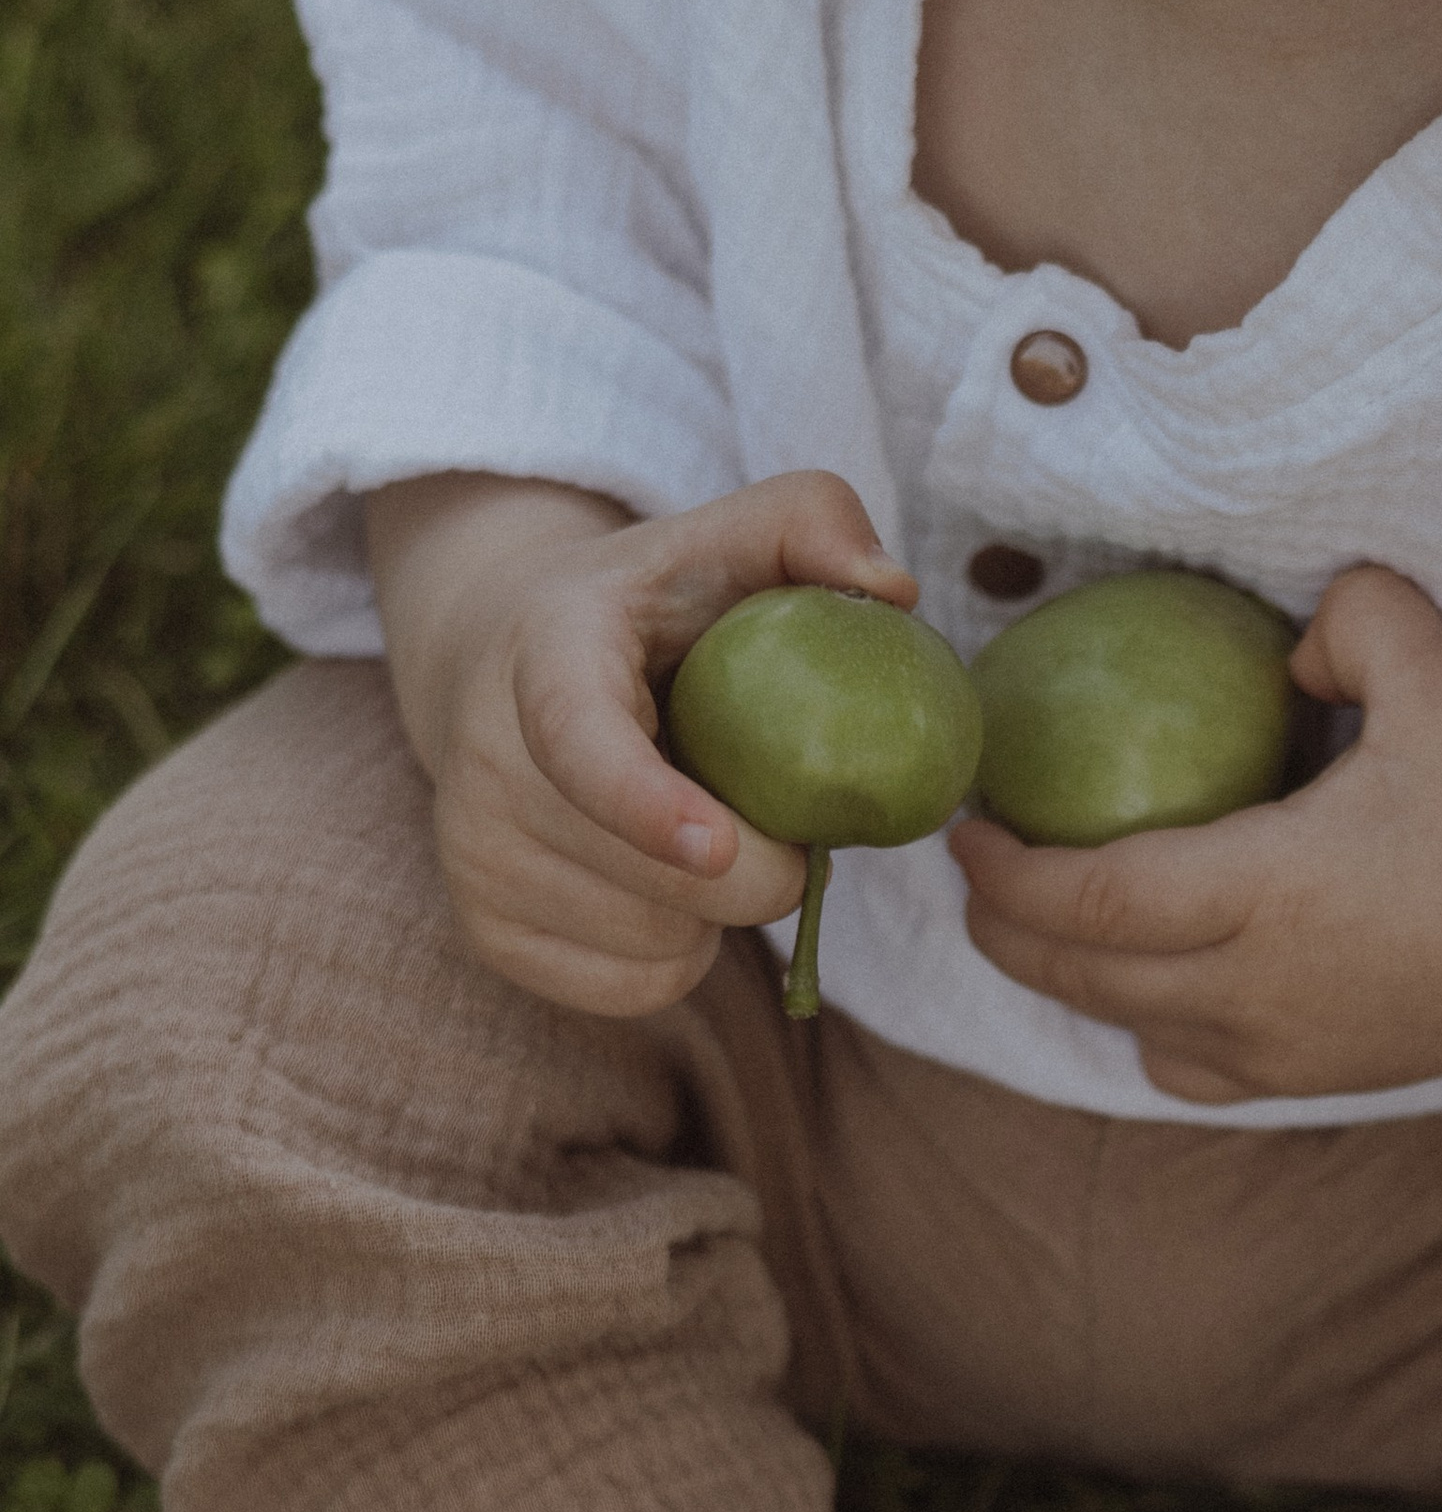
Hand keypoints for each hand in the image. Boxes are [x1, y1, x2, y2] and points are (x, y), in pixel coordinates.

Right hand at [365, 468, 914, 1015]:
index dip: (645, 804)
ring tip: (705, 830)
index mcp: (545, 652)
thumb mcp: (723, 537)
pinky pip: (636, 989)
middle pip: (655, 880)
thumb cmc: (653, 608)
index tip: (717, 850)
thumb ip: (814, 521)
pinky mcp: (489, 934)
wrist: (504, 666)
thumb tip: (895, 591)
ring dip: (721, 912)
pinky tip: (665, 884)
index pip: (577, 741)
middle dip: (762, 869)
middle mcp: (486, 762)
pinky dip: (682, 954)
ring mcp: (475, 858)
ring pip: (657, 944)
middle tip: (782, 814)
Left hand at [951, 564, 1441, 1101]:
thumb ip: (1352, 622)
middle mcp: (1252, 989)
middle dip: (1002, 921)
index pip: (1084, 894)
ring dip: (1065, 974)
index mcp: (1262, 893)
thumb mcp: (1437, 681)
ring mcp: (1279, 1047)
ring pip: (1122, 1026)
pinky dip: (1144, 1024)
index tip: (962, 819)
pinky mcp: (1316, 1078)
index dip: (1002, 865)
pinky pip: (1189, 1067)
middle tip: (974, 859)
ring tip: (1043, 912)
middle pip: (1075, 972)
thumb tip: (1289, 642)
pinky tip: (1152, 979)